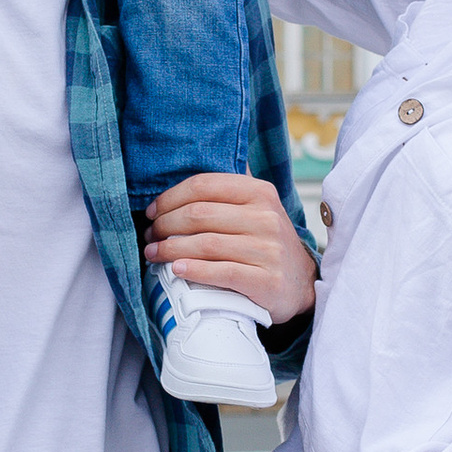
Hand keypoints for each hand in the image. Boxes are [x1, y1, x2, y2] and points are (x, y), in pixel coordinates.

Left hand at [146, 172, 316, 329]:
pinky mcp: (267, 280)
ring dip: (170, 249)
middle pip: (199, 214)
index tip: (151, 212)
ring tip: (154, 254)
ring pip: (206, 244)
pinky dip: (194, 270)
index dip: (170, 198)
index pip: (204, 186)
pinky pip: (222, 272)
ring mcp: (269, 250)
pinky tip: (176, 270)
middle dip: (165, 225)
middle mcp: (267, 217)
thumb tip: (187, 167)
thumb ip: (229, 191)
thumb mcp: (258, 208)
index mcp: (260, 193)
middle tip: (150, 236)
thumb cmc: (266, 243)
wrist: (302, 284)